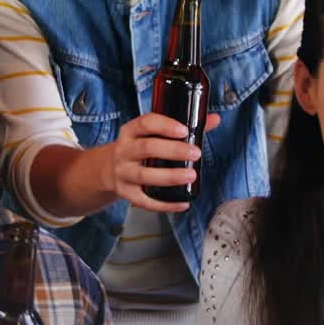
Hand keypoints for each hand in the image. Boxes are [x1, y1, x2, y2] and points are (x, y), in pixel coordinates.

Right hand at [101, 112, 220, 212]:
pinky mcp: (126, 193)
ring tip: (191, 176)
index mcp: (130, 132)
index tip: (184, 130)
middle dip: (173, 151)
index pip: (145, 123)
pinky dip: (165, 205)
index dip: (165, 126)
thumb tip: (215, 119)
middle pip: (147, 148)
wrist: (108, 169)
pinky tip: (183, 203)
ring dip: (170, 177)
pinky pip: (145, 201)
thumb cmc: (137, 148)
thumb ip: (182, 127)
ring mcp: (123, 173)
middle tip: (196, 153)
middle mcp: (124, 151)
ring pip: (145, 176)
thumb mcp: (149, 134)